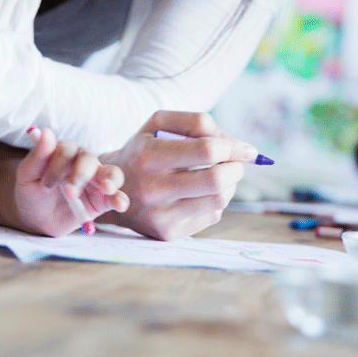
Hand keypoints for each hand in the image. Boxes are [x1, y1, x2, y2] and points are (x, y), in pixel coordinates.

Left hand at [15, 128, 128, 236]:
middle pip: (90, 160)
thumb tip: (46, 131)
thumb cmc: (31, 191)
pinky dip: (121, 199)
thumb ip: (38, 156)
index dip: (57, 167)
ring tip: (106, 188)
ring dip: (110, 180)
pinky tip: (119, 204)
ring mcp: (96, 181)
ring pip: (112, 173)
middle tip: (69, 193)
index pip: (67, 151)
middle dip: (80, 175)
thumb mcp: (27, 175)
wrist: (36, 218)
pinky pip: (117, 197)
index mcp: (65, 152)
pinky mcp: (103, 200)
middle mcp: (83, 163)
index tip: (45, 186)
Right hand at [98, 111, 257, 240]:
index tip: (246, 149)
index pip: (205, 151)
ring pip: (217, 201)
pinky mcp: (167, 233)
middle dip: (236, 168)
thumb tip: (237, 145)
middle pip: (215, 180)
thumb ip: (196, 122)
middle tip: (237, 163)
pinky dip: (216, 201)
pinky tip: (203, 193)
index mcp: (149, 155)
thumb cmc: (143, 150)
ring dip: (230, 185)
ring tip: (222, 175)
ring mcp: (160, 214)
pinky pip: (210, 217)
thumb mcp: (158, 124)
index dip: (233, 147)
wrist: (111, 189)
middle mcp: (152, 188)